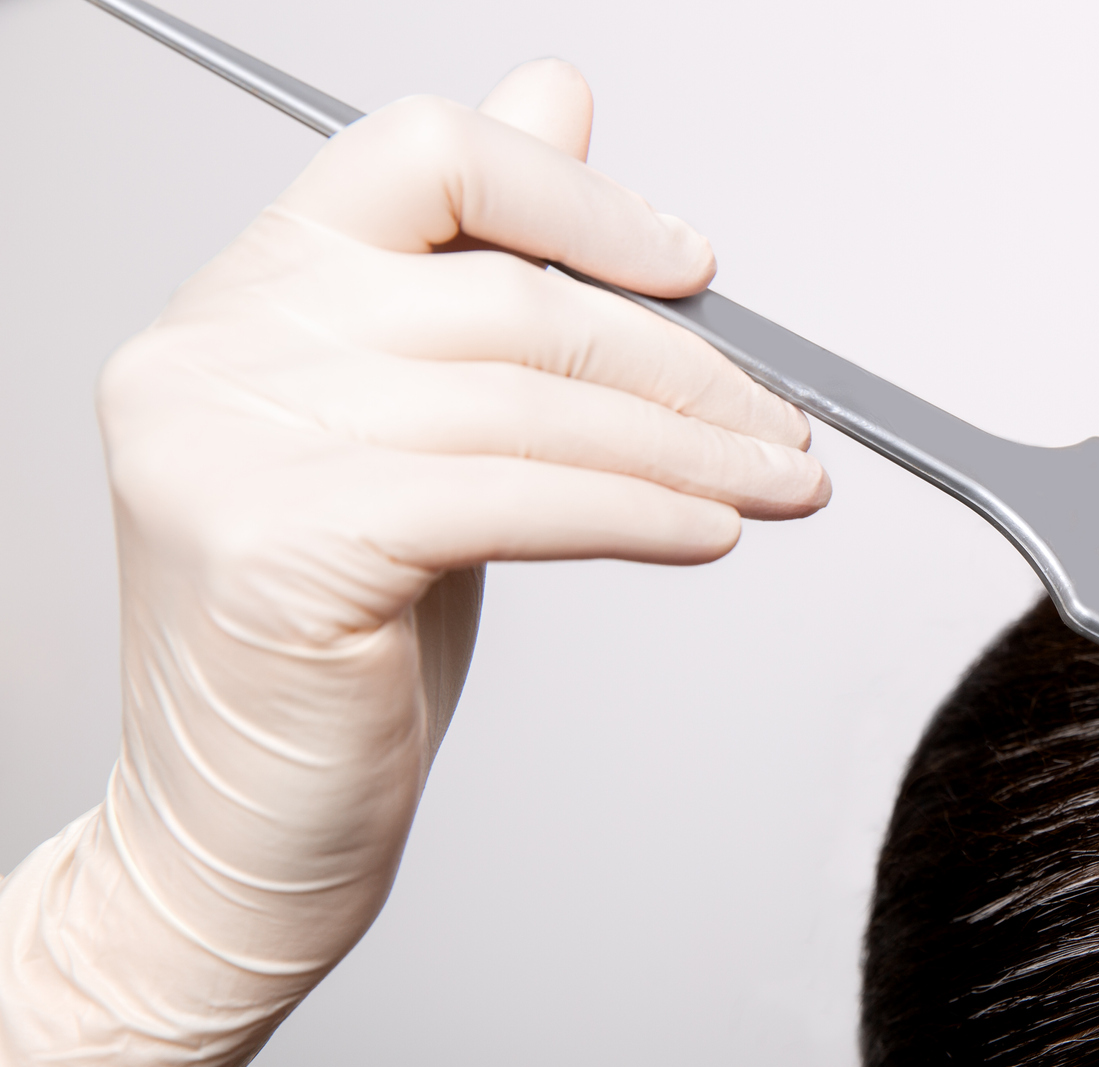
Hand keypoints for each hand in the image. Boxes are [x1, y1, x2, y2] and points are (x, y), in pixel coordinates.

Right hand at [0, 61, 821, 1066]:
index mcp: (247, 296)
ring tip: (778, 484)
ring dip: (690, 446)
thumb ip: (478, 279)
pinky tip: (708, 533)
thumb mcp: (420, 435)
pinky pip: (514, 497)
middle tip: (785, 422)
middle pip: (506, 294)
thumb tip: (560, 102)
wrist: (240, 834)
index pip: (424, 157)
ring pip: (527, 401)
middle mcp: (214, 351)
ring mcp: (226, 447)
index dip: (579, 196)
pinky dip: (640, 512)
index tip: (694, 268)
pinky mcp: (274, 549)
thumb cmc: (339, 648)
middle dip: (682, 363)